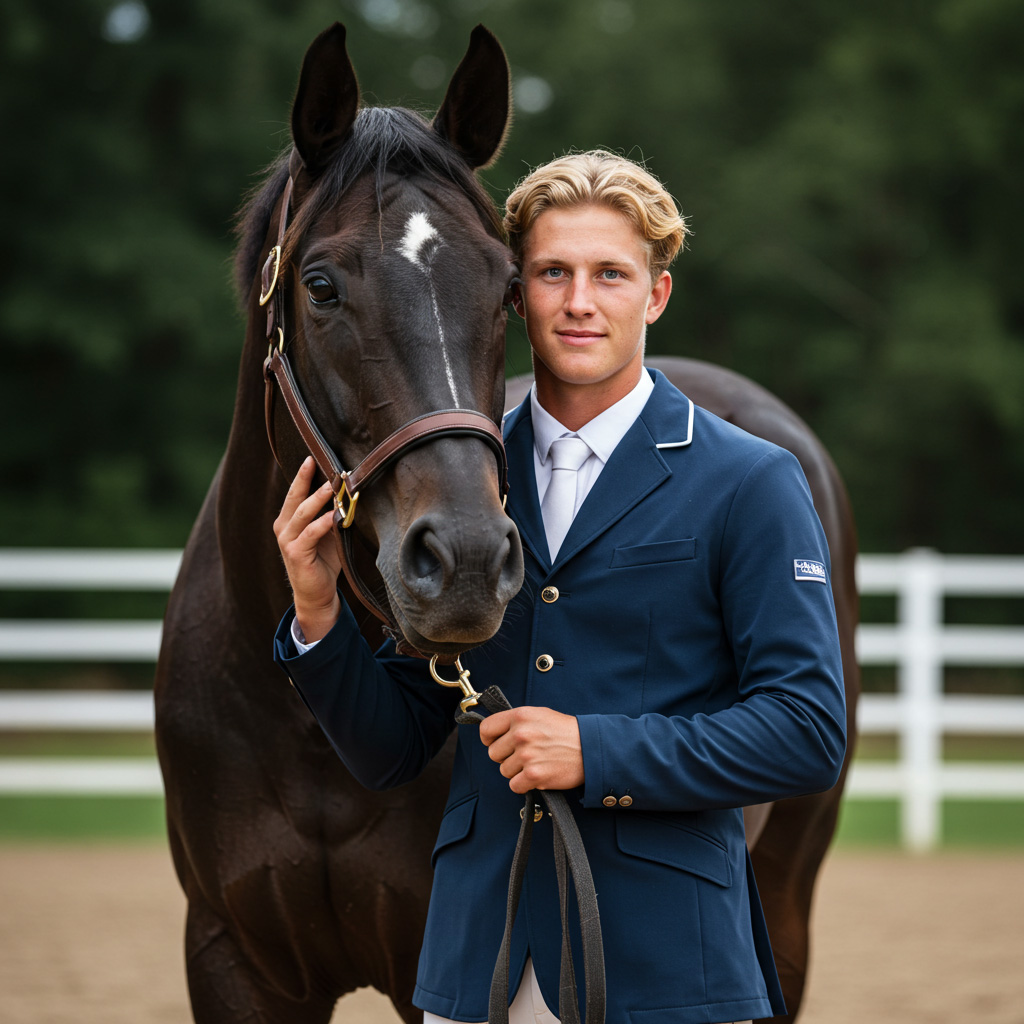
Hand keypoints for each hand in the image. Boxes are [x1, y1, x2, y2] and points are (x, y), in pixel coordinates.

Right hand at [273, 457, 342, 641]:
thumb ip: (331, 516)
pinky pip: (311, 533)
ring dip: (318, 497)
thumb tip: (347, 494)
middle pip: (294, 497)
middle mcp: (283, 527)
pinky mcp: (296, 553)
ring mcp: (287, 540)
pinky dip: (323, 522)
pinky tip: (334, 515)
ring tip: (332, 485)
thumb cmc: (323, 562)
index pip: (295, 492)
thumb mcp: (327, 534)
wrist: (316, 593)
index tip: (312, 455)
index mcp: (288, 520)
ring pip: (303, 513)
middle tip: (316, 460)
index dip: (303, 474)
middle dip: (305, 478)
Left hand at [479, 707, 583, 793]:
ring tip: (536, 763)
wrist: (590, 748)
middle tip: (524, 755)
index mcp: (520, 716)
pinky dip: (524, 785)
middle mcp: (521, 734)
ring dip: (517, 771)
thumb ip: (517, 721)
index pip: (486, 729)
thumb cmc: (566, 731)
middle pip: (493, 754)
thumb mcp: (540, 714)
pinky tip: (537, 775)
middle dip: (506, 757)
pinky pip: (514, 786)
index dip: (489, 739)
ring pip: (504, 771)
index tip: (495, 743)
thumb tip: (495, 732)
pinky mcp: (534, 775)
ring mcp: (527, 755)